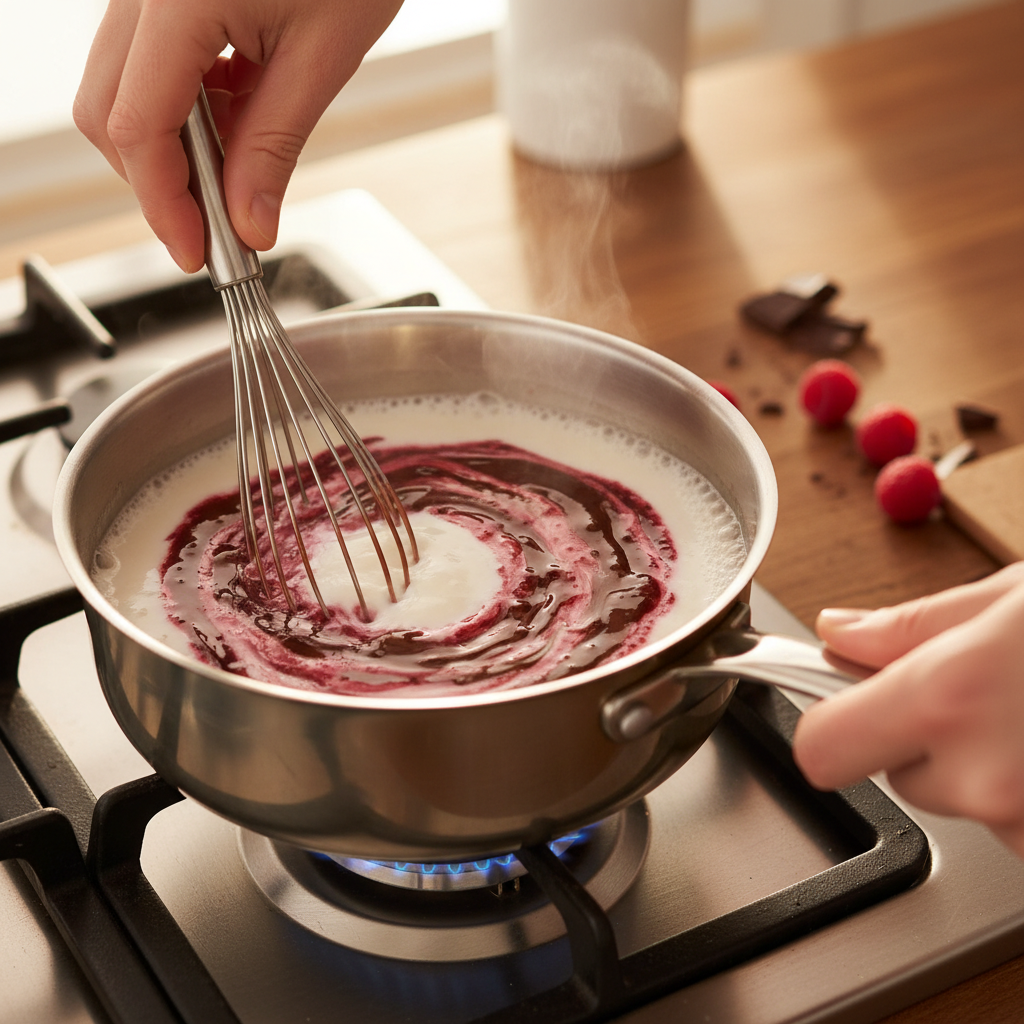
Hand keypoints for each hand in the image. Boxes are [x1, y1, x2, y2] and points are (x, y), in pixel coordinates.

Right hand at [74, 0, 403, 271]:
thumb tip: (249, 224)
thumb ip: (275, 146)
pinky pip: (150, 62)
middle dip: (159, 182)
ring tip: (240, 172)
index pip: (136, 127)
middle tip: (217, 228)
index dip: (164, 203)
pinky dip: (187, 109)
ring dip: (174, 148)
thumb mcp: (323, 57)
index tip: (198, 252)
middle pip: (106, 111)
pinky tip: (237, 120)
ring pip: (120, 89)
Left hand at [792, 561, 1023, 856]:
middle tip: (986, 695)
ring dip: (988, 770)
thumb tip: (838, 633)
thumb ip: (912, 625)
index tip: (839, 706)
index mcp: (949, 698)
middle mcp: (983, 778)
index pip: (820, 748)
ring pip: (965, 802)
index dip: (824, 725)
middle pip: (897, 776)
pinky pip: (1015, 825)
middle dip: (925, 741)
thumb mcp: (1017, 599)